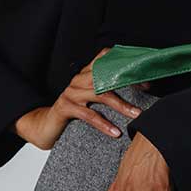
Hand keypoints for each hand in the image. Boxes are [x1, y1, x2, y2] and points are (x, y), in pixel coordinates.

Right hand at [14, 46, 150, 150]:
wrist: (45, 127)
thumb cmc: (73, 113)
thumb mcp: (91, 100)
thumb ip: (108, 92)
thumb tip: (138, 92)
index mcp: (86, 74)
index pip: (105, 58)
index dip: (125, 63)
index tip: (142, 73)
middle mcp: (79, 79)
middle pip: (107, 75)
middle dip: (128, 81)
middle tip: (146, 89)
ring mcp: (71, 92)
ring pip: (101, 94)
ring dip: (121, 105)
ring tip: (136, 114)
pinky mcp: (65, 107)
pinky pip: (88, 114)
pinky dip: (104, 124)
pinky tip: (115, 132)